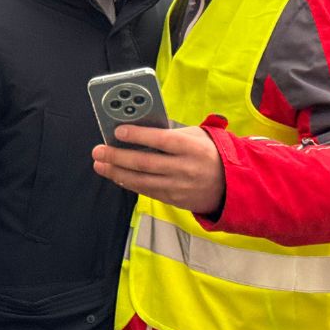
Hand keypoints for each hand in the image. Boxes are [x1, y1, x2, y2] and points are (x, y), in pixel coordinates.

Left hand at [92, 125, 225, 214]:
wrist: (232, 185)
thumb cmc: (208, 152)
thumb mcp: (196, 136)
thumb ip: (170, 133)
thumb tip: (138, 130)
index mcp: (191, 147)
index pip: (161, 140)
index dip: (138, 135)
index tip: (117, 131)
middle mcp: (185, 168)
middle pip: (145, 162)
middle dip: (117, 156)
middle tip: (98, 151)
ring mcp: (179, 186)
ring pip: (142, 180)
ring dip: (117, 172)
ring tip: (100, 164)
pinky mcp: (175, 200)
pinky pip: (147, 191)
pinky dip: (129, 183)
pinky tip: (116, 175)